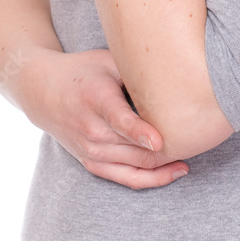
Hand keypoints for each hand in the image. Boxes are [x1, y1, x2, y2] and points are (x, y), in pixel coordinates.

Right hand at [19, 47, 190, 188]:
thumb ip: (136, 72)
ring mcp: (90, 150)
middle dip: (165, 151)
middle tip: (197, 142)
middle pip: (133, 149)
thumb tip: (174, 77)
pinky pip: (125, 179)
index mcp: (95, 98)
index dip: (140, 133)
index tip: (161, 140)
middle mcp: (91, 129)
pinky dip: (150, 179)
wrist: (42, 91)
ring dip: (162, 166)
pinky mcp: (91, 162)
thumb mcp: (107, 61)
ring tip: (189, 158)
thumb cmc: (84, 71)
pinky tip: (173, 172)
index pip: (119, 120)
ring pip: (133, 167)